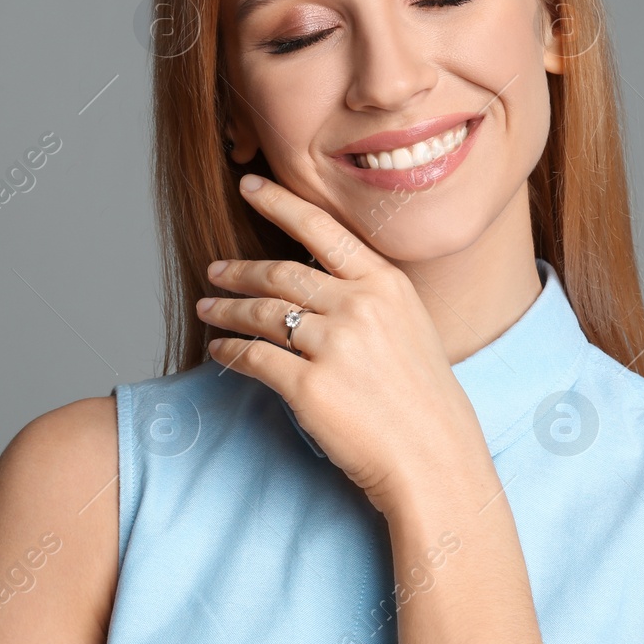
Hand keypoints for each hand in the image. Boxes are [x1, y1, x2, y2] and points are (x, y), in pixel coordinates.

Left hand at [196, 173, 494, 516]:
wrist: (434, 458)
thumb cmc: (423, 399)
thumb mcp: (410, 327)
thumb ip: (369, 297)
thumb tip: (316, 283)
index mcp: (387, 284)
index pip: (322, 228)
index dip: (280, 202)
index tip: (250, 186)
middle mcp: (360, 306)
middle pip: (282, 273)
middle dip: (240, 270)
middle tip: (216, 269)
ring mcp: (334, 346)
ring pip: (262, 313)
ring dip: (228, 310)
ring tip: (209, 308)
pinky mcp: (309, 387)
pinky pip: (255, 358)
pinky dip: (230, 351)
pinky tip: (221, 349)